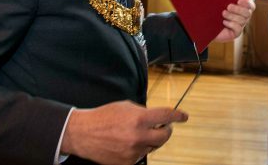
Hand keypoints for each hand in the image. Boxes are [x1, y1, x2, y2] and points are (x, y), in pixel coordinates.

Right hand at [61, 100, 187, 164]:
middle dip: (166, 131)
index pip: (167, 117)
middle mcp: (138, 137)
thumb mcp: (126, 107)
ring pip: (152, 146)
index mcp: (139, 119)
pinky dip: (139, 149)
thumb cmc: (104, 117)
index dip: (178, 115)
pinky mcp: (127, 162)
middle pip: (165, 136)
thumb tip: (157, 119)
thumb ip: (144, 112)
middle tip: (162, 127)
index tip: (183, 116)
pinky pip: (141, 155)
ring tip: (134, 133)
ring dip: (149, 140)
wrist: (83, 134)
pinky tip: (127, 142)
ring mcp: (133, 152)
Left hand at [214, 0, 255, 42]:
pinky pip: (238, 29)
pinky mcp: (236, 33)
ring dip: (232, 16)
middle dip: (238, 9)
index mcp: (242, 8)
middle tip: (228, 6)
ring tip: (223, 13)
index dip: (247, 3)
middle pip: (248, 13)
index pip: (251, 6)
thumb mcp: (219, 2)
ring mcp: (240, 26)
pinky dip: (231, 24)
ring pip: (242, 20)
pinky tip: (224, 22)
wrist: (206, 24)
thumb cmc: (213, 11)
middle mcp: (243, 17)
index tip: (238, 1)